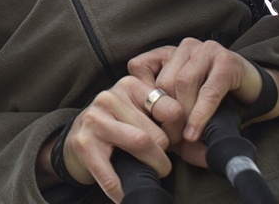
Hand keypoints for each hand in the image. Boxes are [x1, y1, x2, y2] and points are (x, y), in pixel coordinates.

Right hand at [43, 77, 172, 202]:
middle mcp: (109, 98)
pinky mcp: (84, 145)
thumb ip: (166, 118)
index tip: (172, 141)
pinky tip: (125, 196)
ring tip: (150, 173)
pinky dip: (121, 190)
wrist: (75, 140)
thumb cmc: (116, 127)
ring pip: (141, 144)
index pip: (172, 109)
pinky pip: (111, 174)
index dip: (179, 132)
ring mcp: (95, 121)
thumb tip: (203, 149)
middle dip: (165, 154)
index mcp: (129, 85)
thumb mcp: (139, 112)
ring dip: (152, 169)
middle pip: (158, 133)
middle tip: (159, 160)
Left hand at [126, 39, 278, 163]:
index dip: (140, 96)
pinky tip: (195, 133)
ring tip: (185, 138)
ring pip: (182, 83)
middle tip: (170, 140)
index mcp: (169, 54)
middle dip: (164, 115)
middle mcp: (186, 48)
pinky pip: (208, 91)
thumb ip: (172, 124)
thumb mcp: (187, 111)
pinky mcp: (227, 61)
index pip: (138, 67)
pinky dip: (200, 115)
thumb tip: (160, 146)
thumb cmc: (216, 104)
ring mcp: (206, 50)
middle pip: (162, 81)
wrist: (255, 96)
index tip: (146, 122)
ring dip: (182, 116)